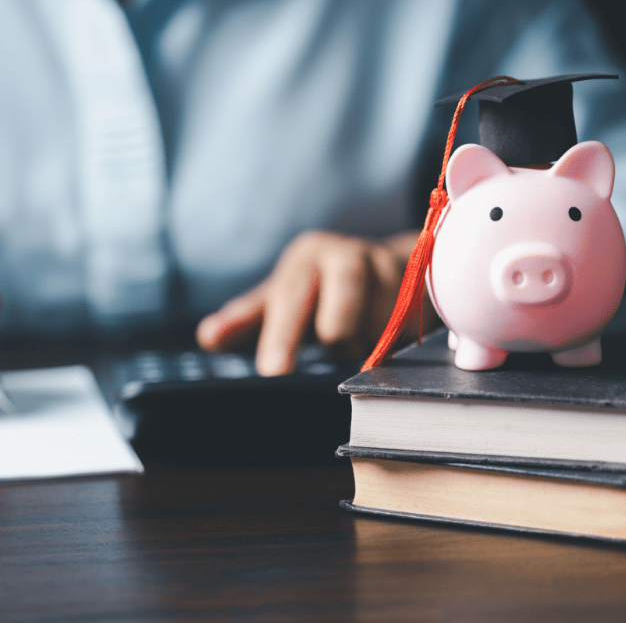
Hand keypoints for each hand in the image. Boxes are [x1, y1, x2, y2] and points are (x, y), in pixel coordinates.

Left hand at [196, 230, 423, 375]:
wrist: (382, 269)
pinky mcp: (418, 281)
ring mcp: (386, 265)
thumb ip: (246, 320)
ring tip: (354, 345)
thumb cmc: (318, 292)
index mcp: (306, 259)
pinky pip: (409, 317)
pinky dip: (393, 337)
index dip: (282, 334)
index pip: (291, 295)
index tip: (273, 371)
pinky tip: (384, 340)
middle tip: (314, 361)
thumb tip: (207, 337)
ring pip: (380, 308)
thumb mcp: (280, 303)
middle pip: (344, 284)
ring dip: (367, 335)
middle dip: (334, 327)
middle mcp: (344, 254)